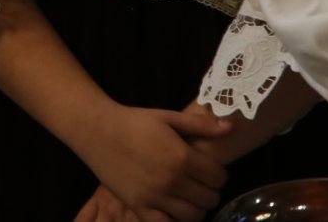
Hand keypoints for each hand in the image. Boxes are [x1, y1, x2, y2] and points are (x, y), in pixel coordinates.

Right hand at [77, 105, 230, 221]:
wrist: (96, 130)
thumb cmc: (133, 121)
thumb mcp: (167, 117)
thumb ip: (200, 125)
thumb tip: (231, 128)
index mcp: (182, 157)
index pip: (219, 177)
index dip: (218, 174)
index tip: (209, 170)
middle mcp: (172, 180)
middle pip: (210, 199)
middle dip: (209, 191)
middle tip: (199, 183)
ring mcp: (155, 196)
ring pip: (193, 216)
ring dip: (196, 208)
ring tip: (188, 197)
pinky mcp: (138, 206)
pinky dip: (175, 220)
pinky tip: (173, 209)